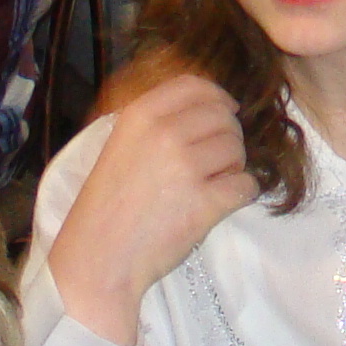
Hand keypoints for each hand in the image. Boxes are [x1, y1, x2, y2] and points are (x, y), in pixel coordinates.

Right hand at [44, 72, 256, 345]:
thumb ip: (155, 124)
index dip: (218, 97)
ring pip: (238, 150)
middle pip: (224, 117)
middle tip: (215, 161)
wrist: (98, 260)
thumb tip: (205, 107)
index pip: (195, 86)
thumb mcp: (120, 148)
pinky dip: (241, 194)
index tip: (225, 111)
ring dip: (233, 167)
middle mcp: (165, 133)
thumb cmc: (107, 208)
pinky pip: (247, 185)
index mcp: (140, 116)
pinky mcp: (206, 203)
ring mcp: (187, 167)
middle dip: (228, 137)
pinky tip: (222, 203)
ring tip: (211, 185)